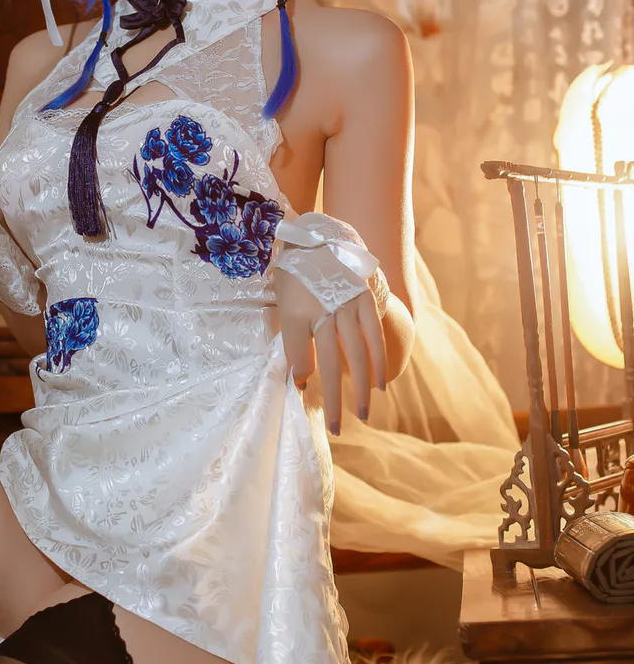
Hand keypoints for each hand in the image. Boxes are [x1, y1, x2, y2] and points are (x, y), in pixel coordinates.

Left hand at [274, 266, 386, 435]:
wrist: (320, 234)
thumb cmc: (297, 273)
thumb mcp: (283, 300)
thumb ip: (291, 336)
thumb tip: (301, 375)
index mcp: (297, 310)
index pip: (296, 353)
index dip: (299, 375)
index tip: (302, 392)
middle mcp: (323, 310)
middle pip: (328, 362)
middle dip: (333, 399)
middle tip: (337, 429)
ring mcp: (348, 306)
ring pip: (356, 354)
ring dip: (360, 388)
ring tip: (363, 414)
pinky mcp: (366, 301)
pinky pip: (374, 337)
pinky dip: (377, 362)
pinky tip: (379, 385)